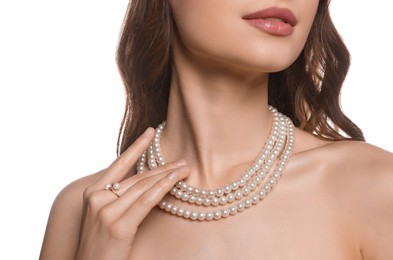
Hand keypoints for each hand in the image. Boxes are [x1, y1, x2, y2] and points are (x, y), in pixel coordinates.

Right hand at [75, 127, 189, 259]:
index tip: (151, 131)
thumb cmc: (99, 245)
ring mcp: (106, 211)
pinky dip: (163, 187)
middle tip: (182, 160)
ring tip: (185, 168)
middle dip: (162, 167)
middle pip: (137, 176)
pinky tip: (176, 180)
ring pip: (144, 186)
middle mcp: (96, 198)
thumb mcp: (102, 215)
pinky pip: (146, 200)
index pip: (119, 163)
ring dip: (167, 175)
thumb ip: (117, 196)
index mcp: (91, 192)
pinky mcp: (118, 225)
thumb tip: (142, 182)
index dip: (137, 146)